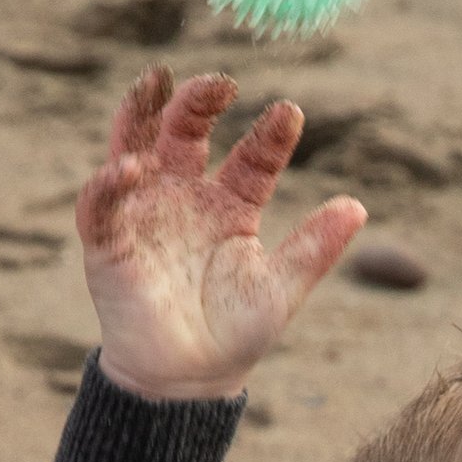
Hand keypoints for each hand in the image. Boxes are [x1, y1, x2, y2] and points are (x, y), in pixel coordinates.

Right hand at [76, 66, 368, 400]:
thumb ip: (315, 247)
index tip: (290, 114)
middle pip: (187, 130)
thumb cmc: (234, 333)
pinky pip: (103, 201)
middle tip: (222, 83)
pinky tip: (131, 167)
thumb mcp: (281, 288)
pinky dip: (111, 181)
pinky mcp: (109, 239)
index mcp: (232, 204)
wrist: (186, 380)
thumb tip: (358, 206)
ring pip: (136, 144)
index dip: (270, 134)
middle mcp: (187, 196)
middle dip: (201, 100)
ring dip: (142, 111)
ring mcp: (146, 212)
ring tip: (157, 81)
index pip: (253, 156)